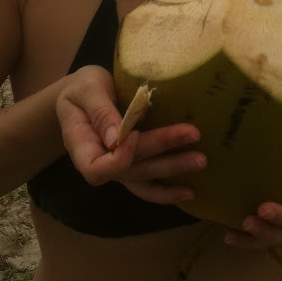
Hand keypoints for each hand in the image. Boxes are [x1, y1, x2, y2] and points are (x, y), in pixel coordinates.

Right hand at [56, 65, 206, 204]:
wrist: (82, 96)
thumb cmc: (81, 89)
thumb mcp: (86, 90)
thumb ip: (100, 112)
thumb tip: (117, 139)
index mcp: (82, 146)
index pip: (97, 167)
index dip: (120, 156)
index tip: (134, 134)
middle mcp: (100, 163)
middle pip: (131, 170)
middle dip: (163, 155)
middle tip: (194, 136)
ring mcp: (118, 168)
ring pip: (144, 179)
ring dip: (173, 171)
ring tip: (200, 161)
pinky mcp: (132, 165)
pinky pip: (148, 184)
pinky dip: (168, 190)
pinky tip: (190, 191)